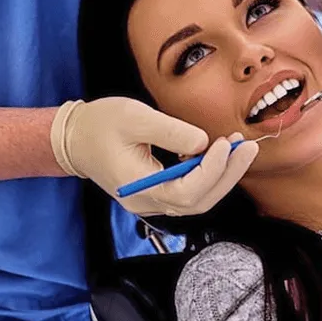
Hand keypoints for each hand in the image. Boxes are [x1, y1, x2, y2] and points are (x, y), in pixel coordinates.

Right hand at [50, 97, 258, 216]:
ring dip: (221, 176)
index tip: (226, 143)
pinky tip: (216, 154)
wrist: (74, 139)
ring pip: (196, 200)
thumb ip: (171, 131)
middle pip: (198, 202)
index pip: (187, 191)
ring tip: (237, 149)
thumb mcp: (134, 118)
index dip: (213, 170)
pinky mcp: (154, 193)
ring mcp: (150, 201)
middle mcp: (147, 203)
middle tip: (247, 148)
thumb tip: (204, 142)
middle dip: (227, 175)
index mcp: (139, 187)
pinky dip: (207, 176)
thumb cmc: (99, 125)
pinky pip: (188, 193)